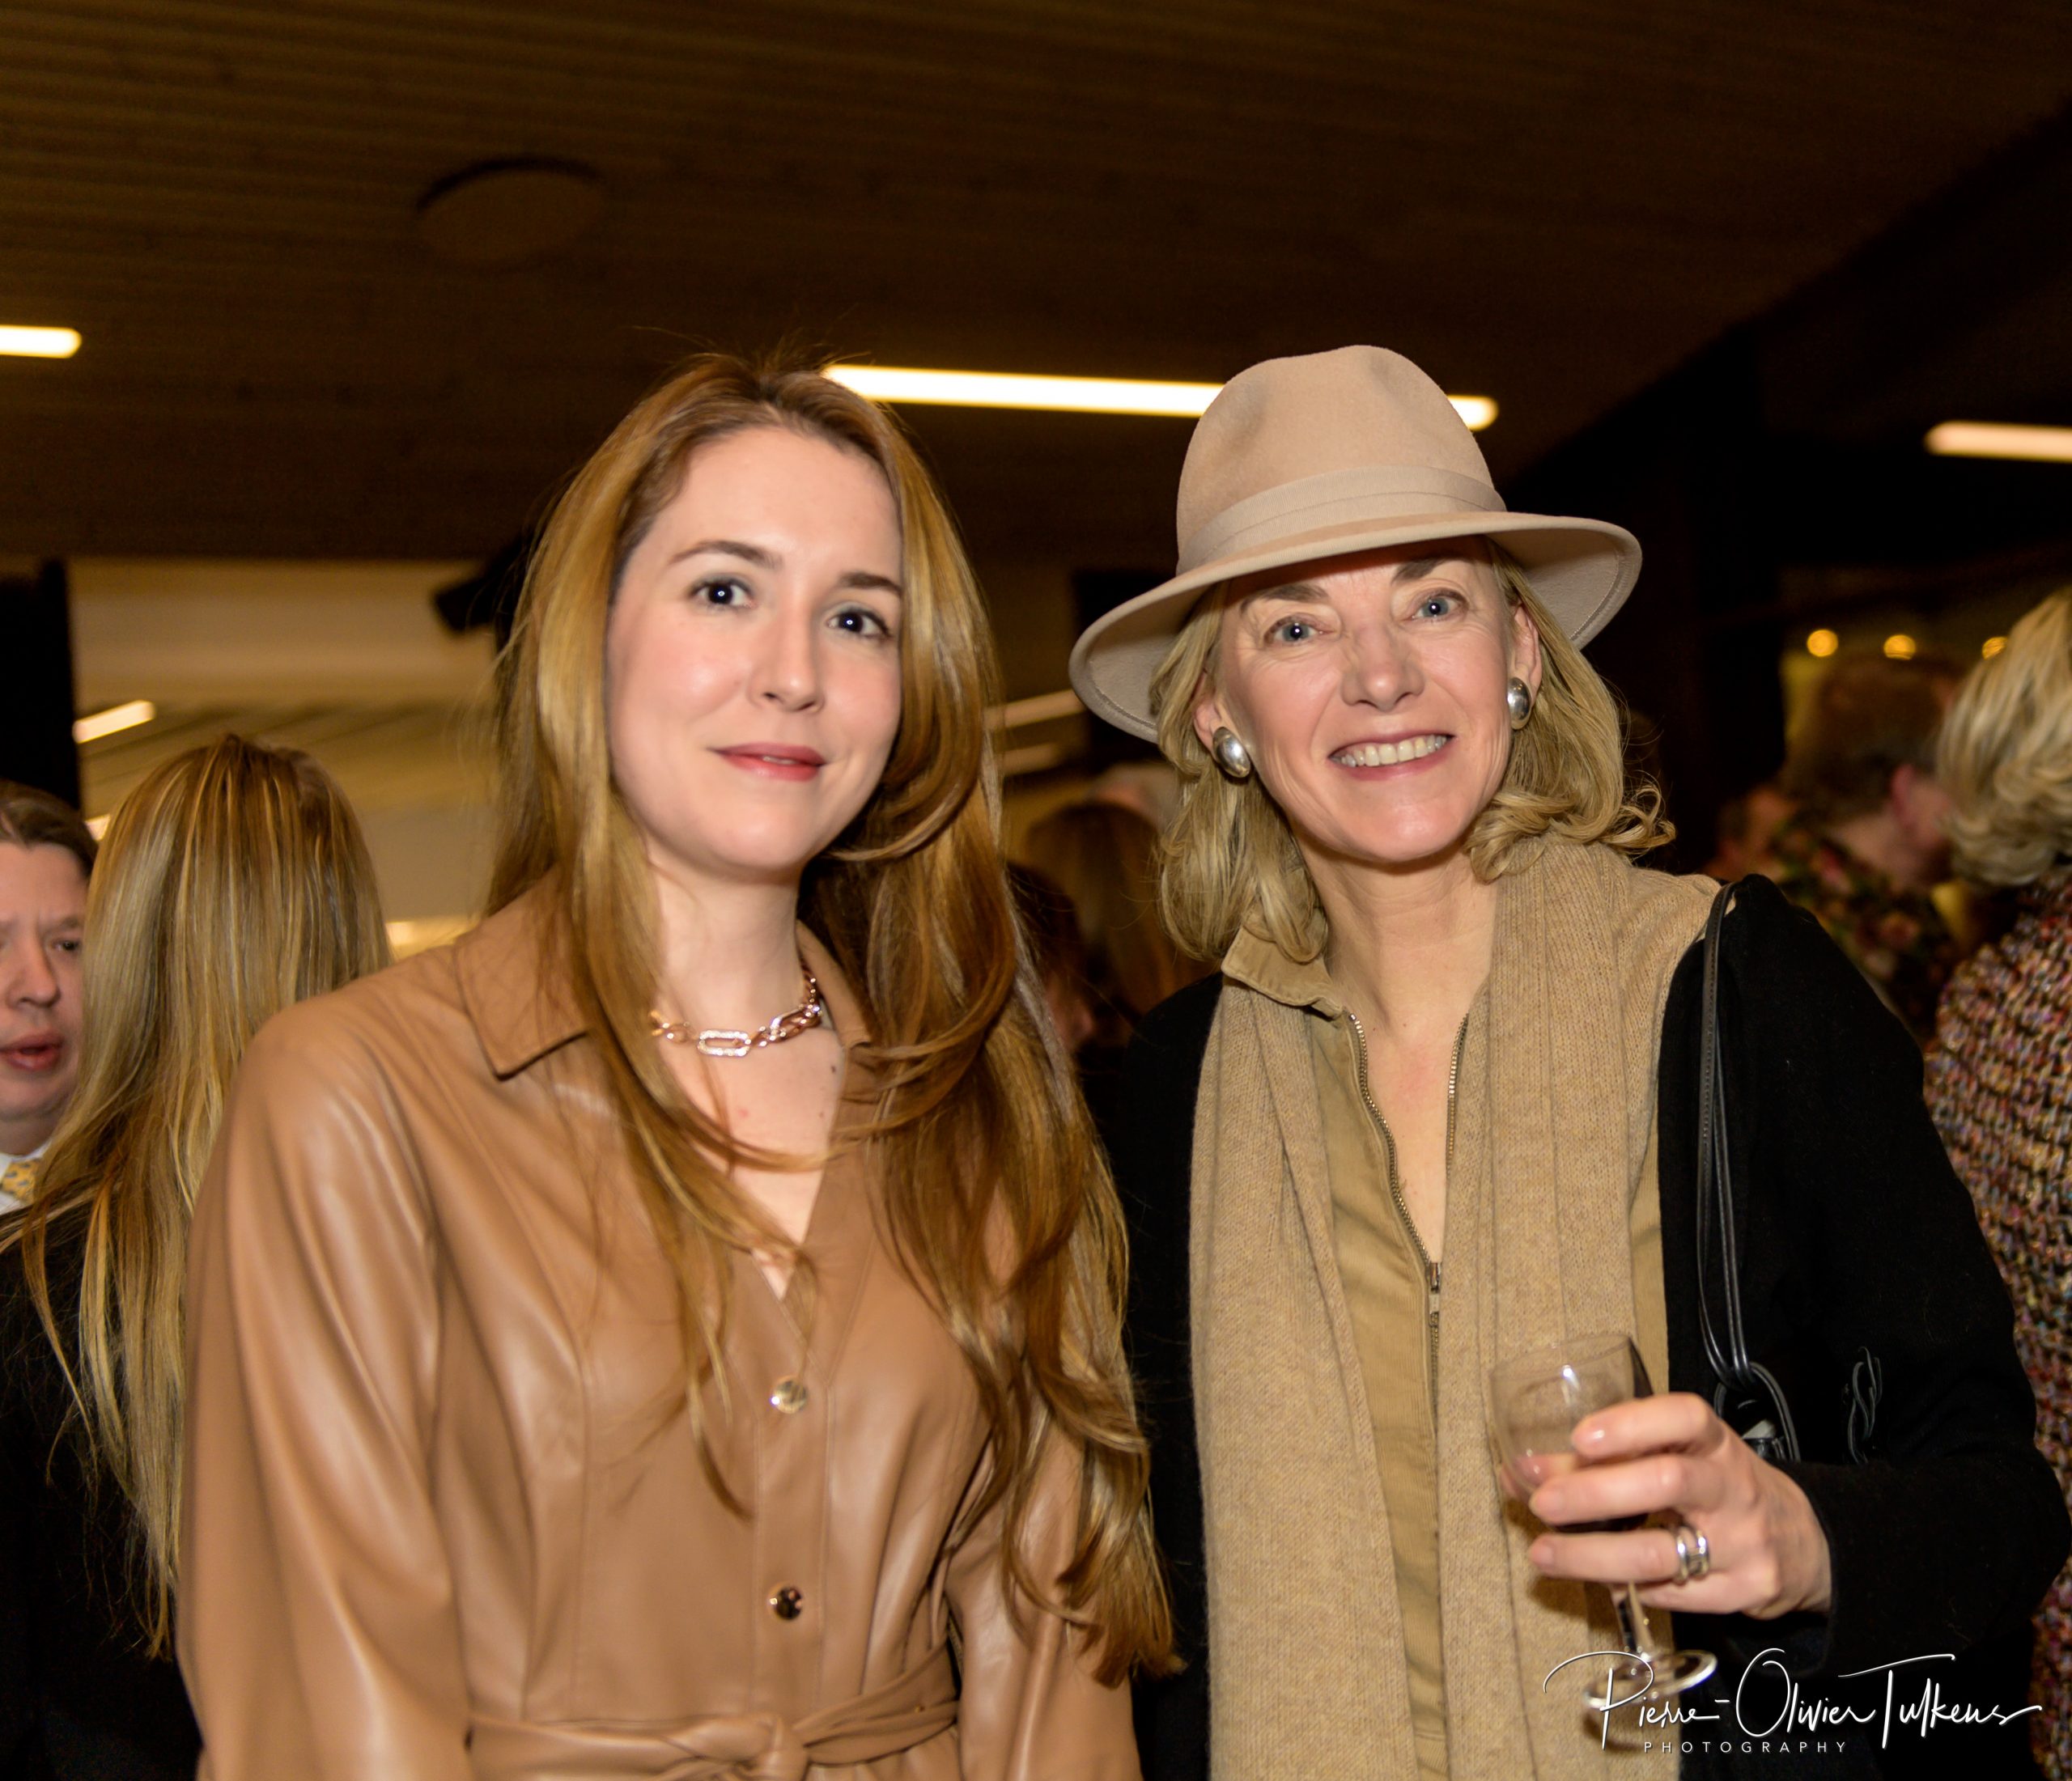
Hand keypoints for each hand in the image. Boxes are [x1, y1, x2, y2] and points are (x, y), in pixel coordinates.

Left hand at [1521, 1391, 1832, 1618]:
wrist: (1803, 1542)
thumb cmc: (1717, 1488)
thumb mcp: (1678, 1458)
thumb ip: (1608, 1458)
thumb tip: (1518, 1470)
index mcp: (1715, 1443)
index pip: (1684, 1418)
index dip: (1631, 1423)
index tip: (1580, 1437)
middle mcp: (1733, 1486)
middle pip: (1667, 1483)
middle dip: (1596, 1492)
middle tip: (1543, 1501)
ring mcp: (1742, 1542)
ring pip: (1661, 1552)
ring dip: (1591, 1554)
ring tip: (1543, 1553)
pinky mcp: (1743, 1591)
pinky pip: (1672, 1595)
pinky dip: (1624, 1586)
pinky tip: (1593, 1579)